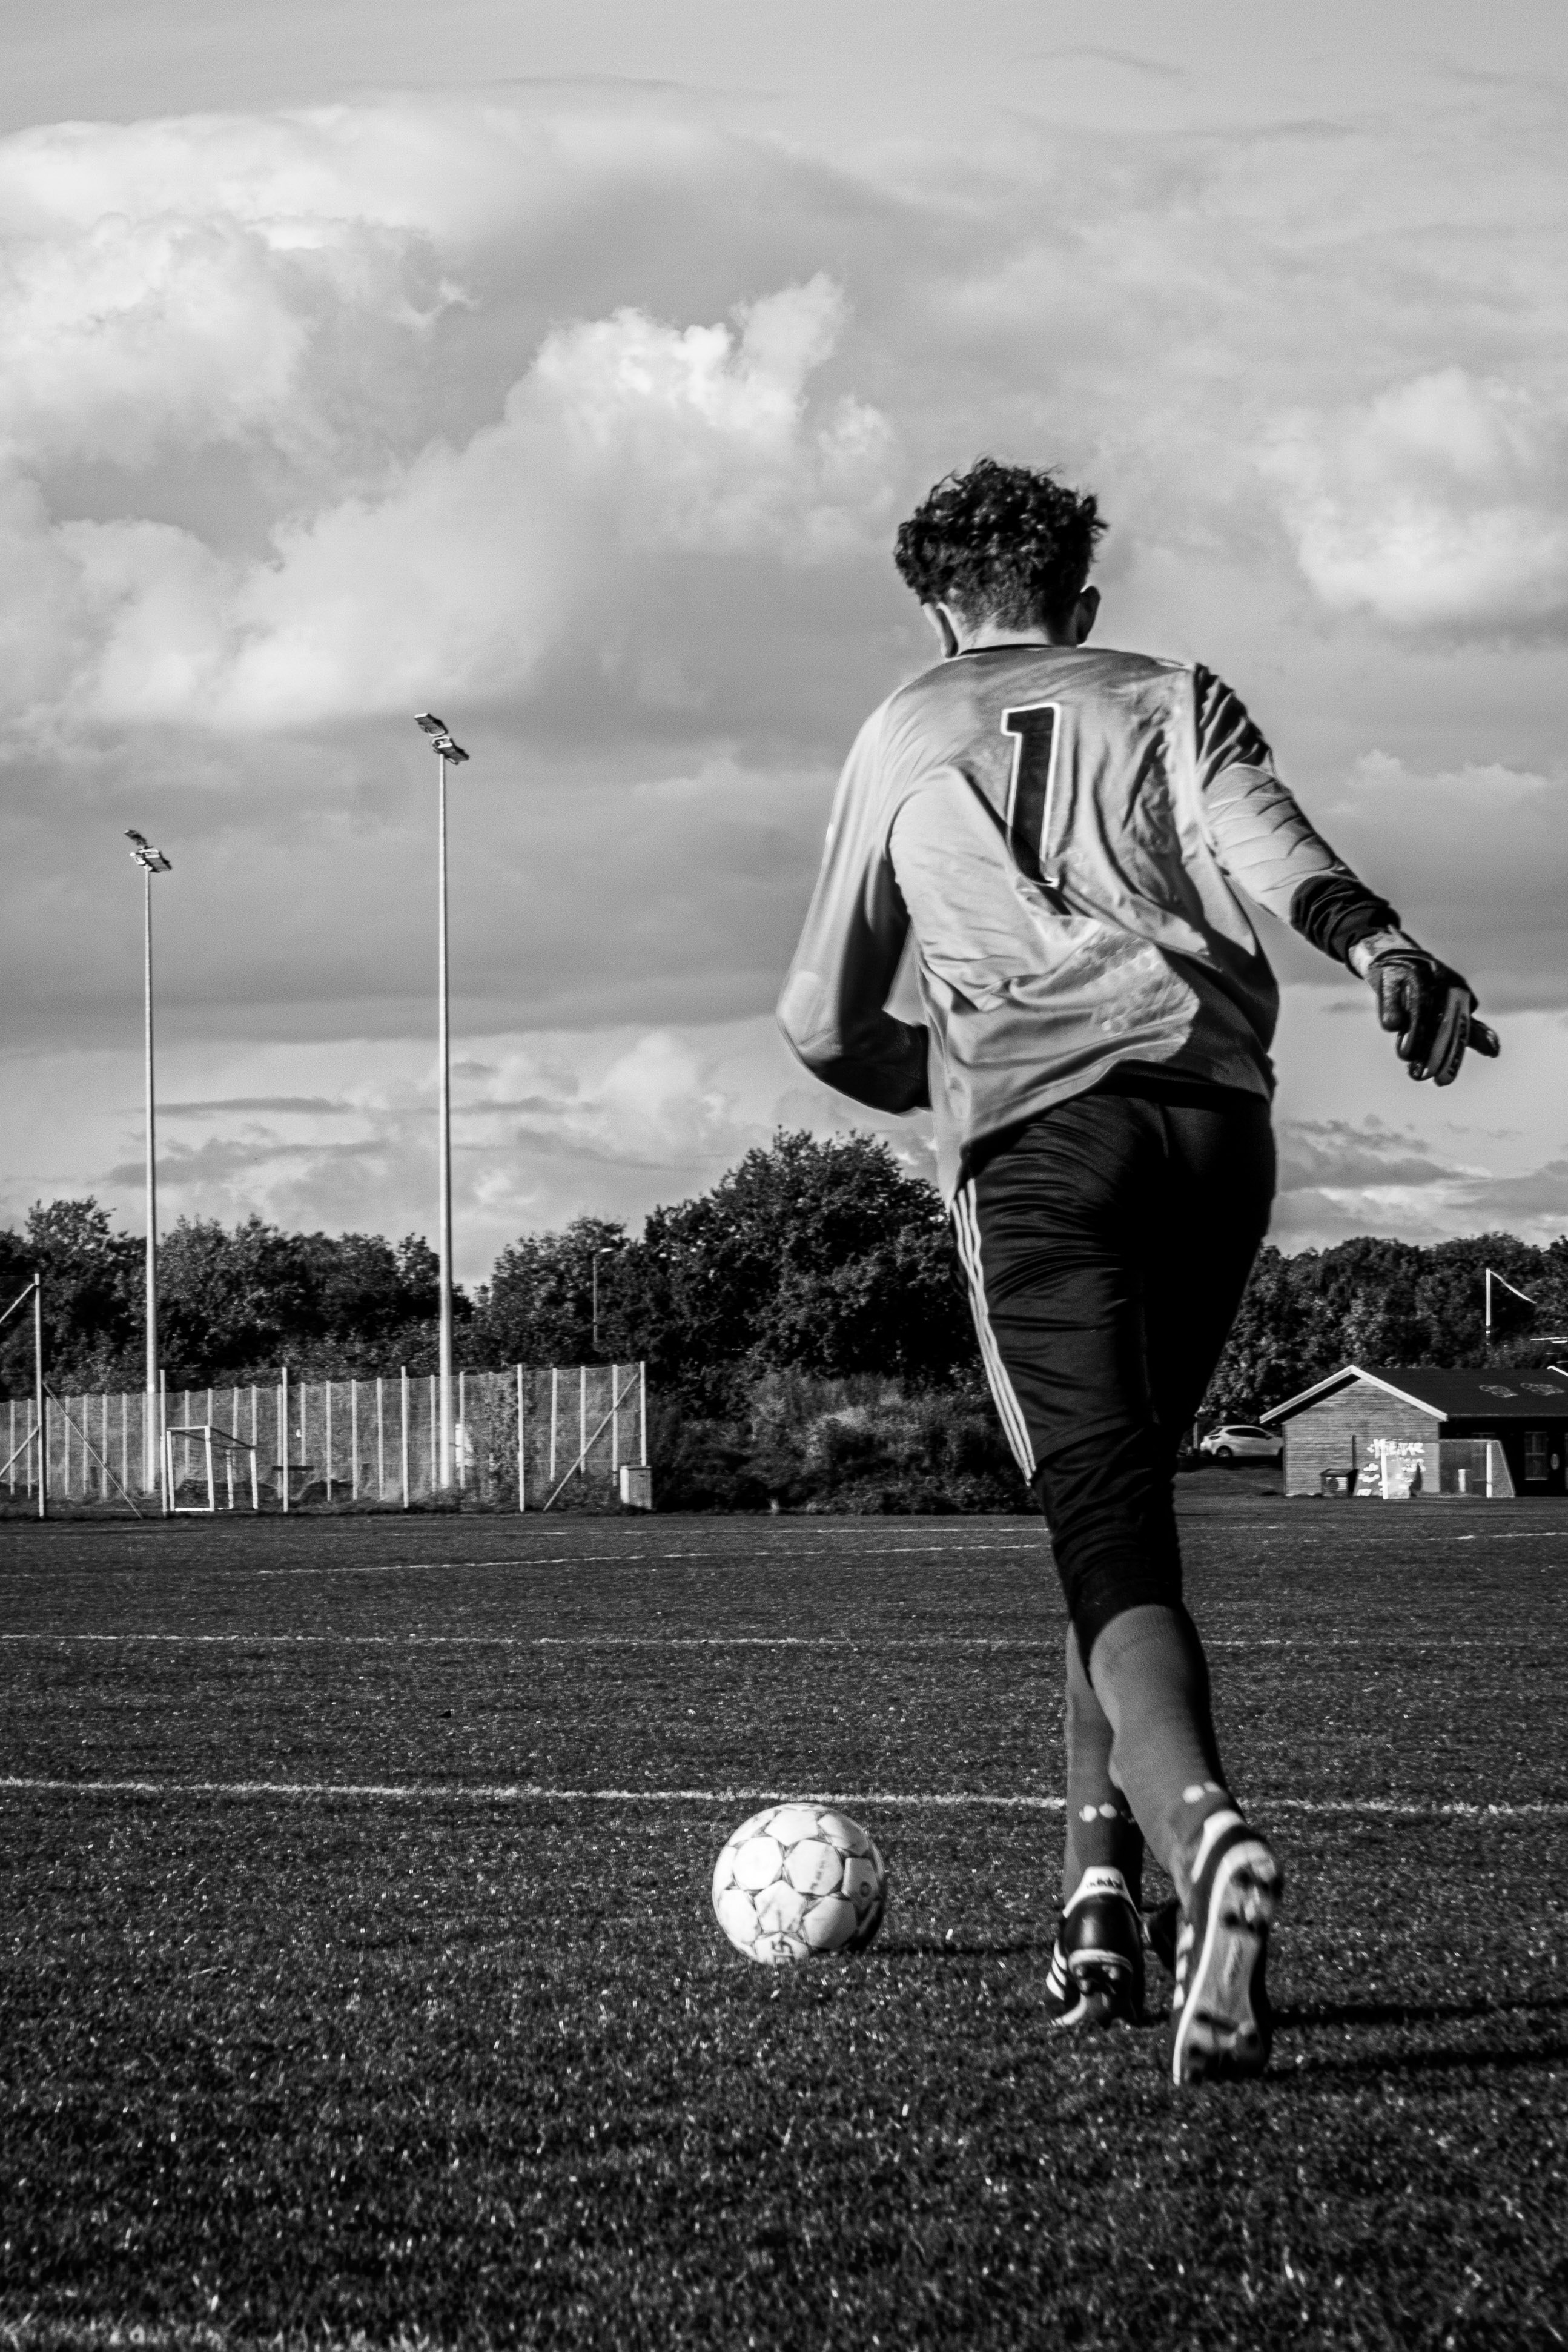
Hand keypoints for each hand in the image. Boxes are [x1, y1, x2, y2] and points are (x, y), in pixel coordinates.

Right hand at [1358, 940, 1493, 1083]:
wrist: (1393, 957)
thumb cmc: (1425, 989)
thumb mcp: (1448, 1007)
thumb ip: (1468, 1030)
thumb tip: (1496, 1051)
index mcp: (1456, 989)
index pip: (1460, 1024)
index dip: (1453, 1053)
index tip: (1442, 1080)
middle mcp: (1438, 980)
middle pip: (1439, 1017)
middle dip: (1431, 1047)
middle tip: (1423, 1074)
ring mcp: (1414, 975)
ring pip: (1418, 1005)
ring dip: (1414, 1031)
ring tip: (1406, 1055)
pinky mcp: (1390, 974)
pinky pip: (1392, 993)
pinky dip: (1392, 1008)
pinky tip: (1392, 1026)